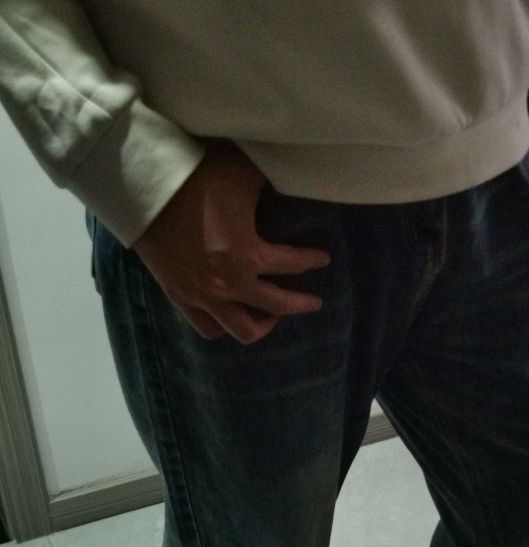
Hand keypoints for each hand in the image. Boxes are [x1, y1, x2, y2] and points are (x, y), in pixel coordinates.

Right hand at [132, 141, 330, 344]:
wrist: (142, 185)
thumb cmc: (196, 175)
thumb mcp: (243, 173)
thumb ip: (272, 183)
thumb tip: (293, 179)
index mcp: (248, 255)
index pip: (293, 264)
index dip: (312, 260)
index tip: (324, 259)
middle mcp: (229, 284)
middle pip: (276, 308)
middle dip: (300, 305)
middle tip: (312, 302)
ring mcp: (203, 296)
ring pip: (242, 330)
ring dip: (262, 324)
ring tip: (270, 314)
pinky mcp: (180, 298)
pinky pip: (208, 327)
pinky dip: (224, 325)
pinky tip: (233, 314)